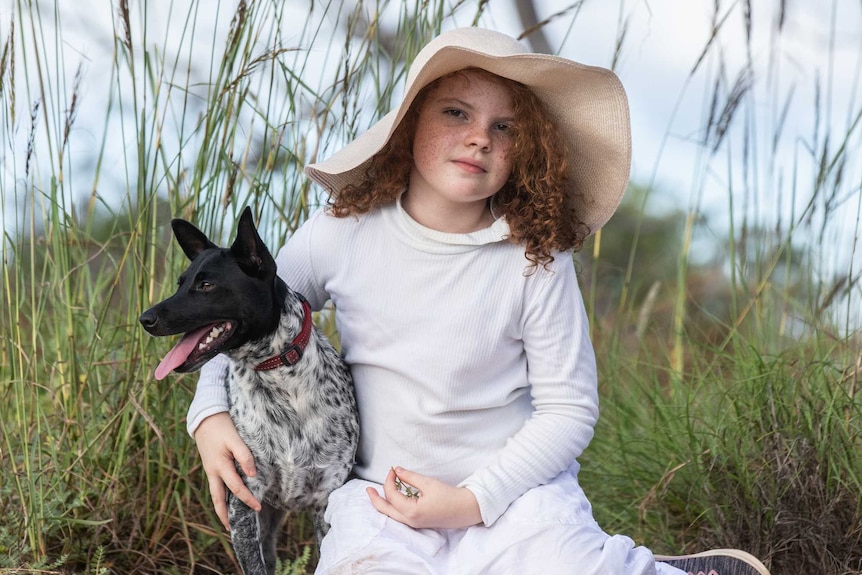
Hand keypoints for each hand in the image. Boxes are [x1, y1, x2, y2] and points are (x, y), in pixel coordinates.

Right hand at [193, 412, 260, 529]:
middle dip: (224, 514)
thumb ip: (244, 456)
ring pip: (214, 494)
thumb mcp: (235, 439)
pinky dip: (220, 495)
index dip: (247, 499)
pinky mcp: (210, 466)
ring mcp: (210, 470)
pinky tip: (226, 498)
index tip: (258, 507)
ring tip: (228, 519)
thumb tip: (253, 474)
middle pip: (217, 499)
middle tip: (231, 529)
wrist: (204, 417)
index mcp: (220, 467)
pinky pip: (215, 485)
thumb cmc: (222, 427)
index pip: (236, 488)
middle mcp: (213, 472)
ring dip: (221, 507)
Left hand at [366, 467, 481, 528]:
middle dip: (375, 499)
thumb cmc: (449, 496)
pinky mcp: (418, 523)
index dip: (389, 480)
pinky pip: (399, 516)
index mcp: (412, 512)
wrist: (466, 509)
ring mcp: (414, 524)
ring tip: (376, 493)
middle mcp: (410, 521)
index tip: (393, 469)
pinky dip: (393, 506)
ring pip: (391, 515)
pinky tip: (393, 497)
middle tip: (368, 489)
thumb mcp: (429, 483)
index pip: (392, 495)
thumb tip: (397, 470)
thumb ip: (410, 477)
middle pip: (385, 511)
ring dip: (383, 503)